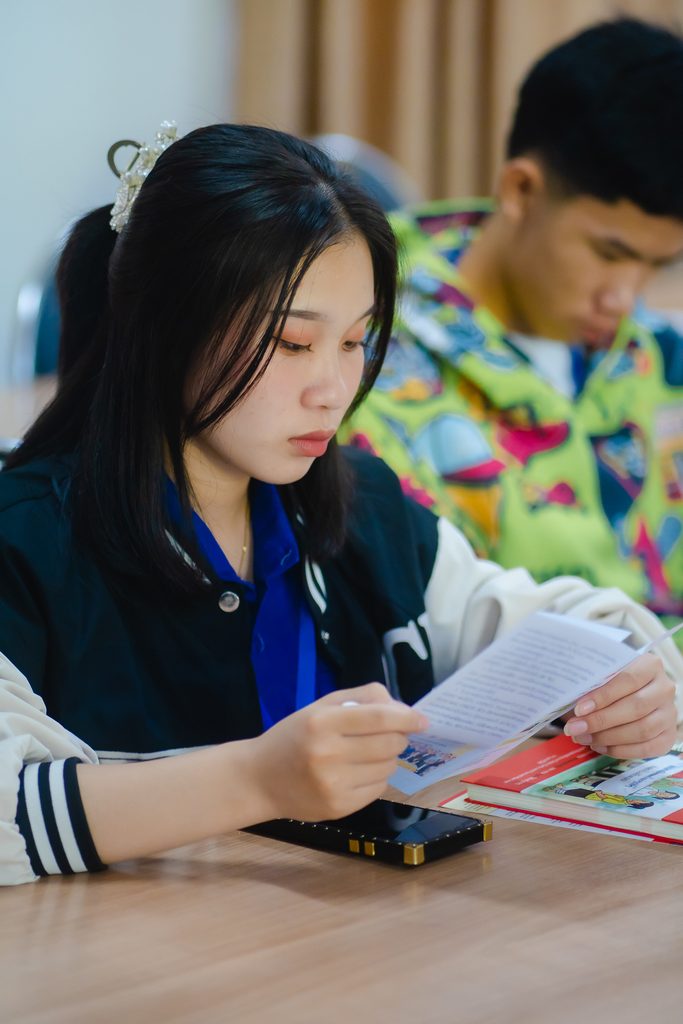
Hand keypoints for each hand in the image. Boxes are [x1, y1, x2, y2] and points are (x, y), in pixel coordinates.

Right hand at [249, 682, 427, 821]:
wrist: (259, 779)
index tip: (422, 720)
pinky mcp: (339, 808)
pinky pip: (378, 789)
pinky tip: (359, 772)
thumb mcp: (319, 707)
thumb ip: (360, 699)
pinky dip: (377, 778)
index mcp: (322, 722)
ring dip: (387, 758)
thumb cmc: (293, 737)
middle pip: (389, 743)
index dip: (406, 717)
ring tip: (367, 754)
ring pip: (387, 767)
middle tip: (390, 734)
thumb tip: (400, 707)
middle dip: (399, 737)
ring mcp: (333, 784)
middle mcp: (328, 754)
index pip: (378, 717)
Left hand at [563, 653, 676, 758]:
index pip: (627, 680)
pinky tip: (600, 746)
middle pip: (635, 707)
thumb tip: (567, 701)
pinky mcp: (669, 735)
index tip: (579, 709)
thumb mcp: (603, 674)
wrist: (634, 691)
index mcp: (650, 665)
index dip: (603, 696)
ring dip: (609, 737)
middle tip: (575, 729)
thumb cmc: (611, 681)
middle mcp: (664, 688)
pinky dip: (621, 750)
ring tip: (584, 738)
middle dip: (601, 721)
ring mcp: (670, 713)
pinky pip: (648, 748)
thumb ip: (591, 683)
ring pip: (642, 730)